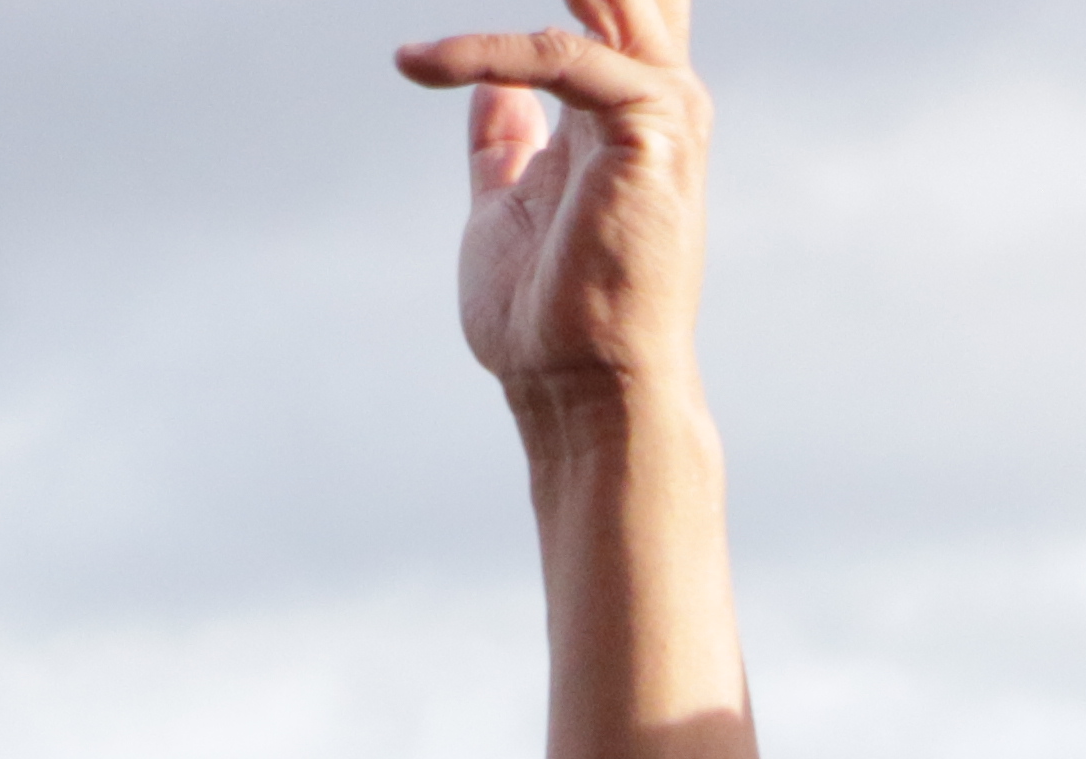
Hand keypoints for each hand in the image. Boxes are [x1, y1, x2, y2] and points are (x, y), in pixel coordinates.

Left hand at [402, 2, 709, 414]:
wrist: (580, 393)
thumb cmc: (546, 320)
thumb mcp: (506, 202)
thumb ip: (502, 139)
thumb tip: (487, 89)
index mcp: (627, 102)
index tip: (480, 15)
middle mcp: (661, 92)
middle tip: (461, 21)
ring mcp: (666, 109)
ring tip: (444, 28)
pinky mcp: (652, 133)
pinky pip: (561, 56)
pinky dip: (483, 53)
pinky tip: (420, 63)